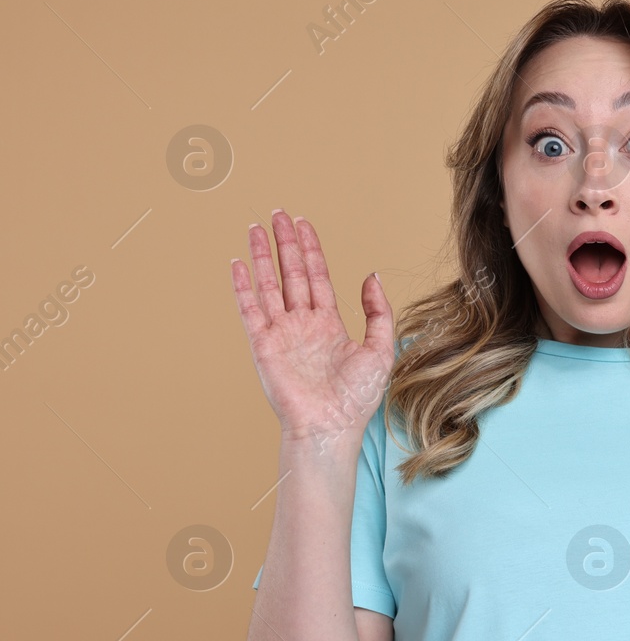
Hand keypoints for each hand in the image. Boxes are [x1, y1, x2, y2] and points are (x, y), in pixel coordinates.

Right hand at [230, 210, 394, 451]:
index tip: (304, 225)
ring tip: (256, 228)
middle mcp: (303, 324)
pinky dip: (243, 286)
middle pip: (292, 273)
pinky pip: (250, 309)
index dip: (312, 250)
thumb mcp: (380, 349)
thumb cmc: (356, 398)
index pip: (318, 277)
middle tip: (279, 214)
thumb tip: (371, 277)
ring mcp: (282, 333)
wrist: (331, 426)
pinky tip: (238, 264)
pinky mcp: (264, 345)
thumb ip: (378, 312)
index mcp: (329, 325)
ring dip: (262, 256)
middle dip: (286, 243)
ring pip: (270, 284)